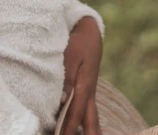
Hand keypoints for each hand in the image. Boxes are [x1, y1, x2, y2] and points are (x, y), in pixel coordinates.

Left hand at [60, 16, 102, 134]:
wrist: (90, 32)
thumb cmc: (78, 43)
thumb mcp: (71, 57)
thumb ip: (67, 79)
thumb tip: (63, 100)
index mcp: (85, 87)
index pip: (75, 114)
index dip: (68, 129)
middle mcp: (90, 93)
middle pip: (89, 122)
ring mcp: (91, 92)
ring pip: (93, 118)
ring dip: (90, 132)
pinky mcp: (88, 89)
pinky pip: (90, 111)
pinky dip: (90, 123)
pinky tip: (87, 129)